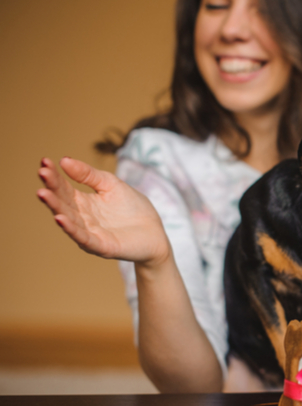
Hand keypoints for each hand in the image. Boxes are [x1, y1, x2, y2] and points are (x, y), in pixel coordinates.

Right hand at [37, 157, 169, 265]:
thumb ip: (89, 174)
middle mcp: (82, 219)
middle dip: (51, 188)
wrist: (156, 233)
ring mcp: (90, 233)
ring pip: (68, 220)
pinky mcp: (102, 246)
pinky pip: (83, 238)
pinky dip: (71, 229)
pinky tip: (60, 218)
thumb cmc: (133, 208)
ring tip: (43, 193)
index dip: (54, 176)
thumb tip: (64, 160)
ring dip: (55, 207)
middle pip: (63, 203)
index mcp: (84, 203)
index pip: (64, 188)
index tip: (44, 161)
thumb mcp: (111, 185)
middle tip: (42, 172)